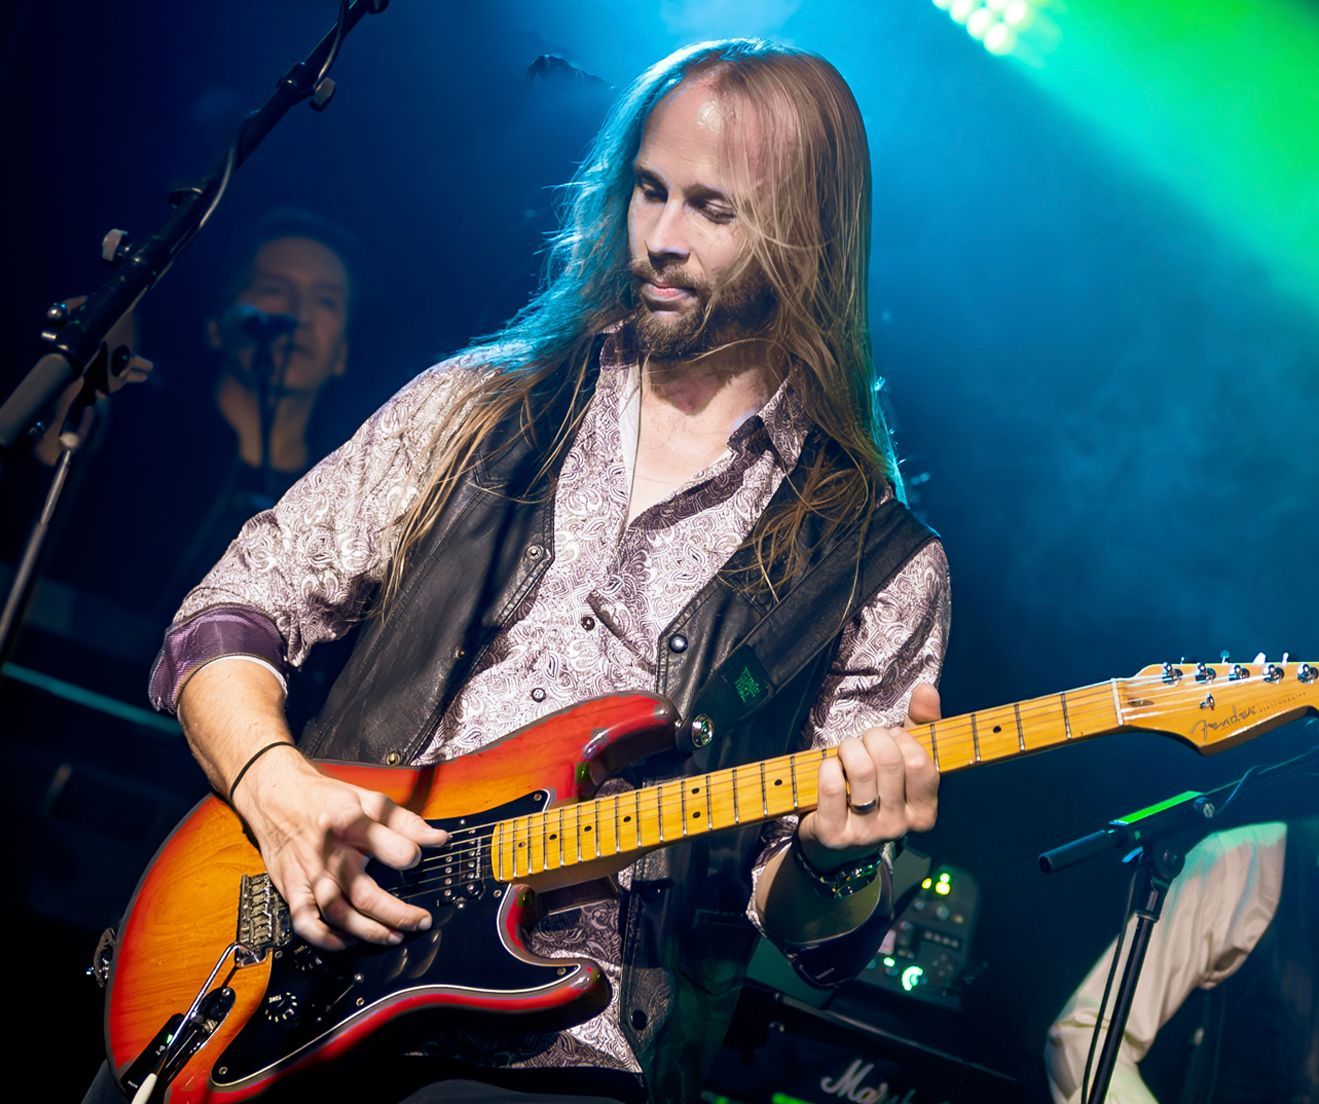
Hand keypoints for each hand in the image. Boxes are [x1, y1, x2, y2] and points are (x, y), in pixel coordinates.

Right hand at [233, 750, 448, 950]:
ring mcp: (309, 875)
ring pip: (338, 913)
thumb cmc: (327, 800)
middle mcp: (328, 853)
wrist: (275, 798)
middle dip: (396, 913)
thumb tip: (439, 839)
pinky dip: (326, 939)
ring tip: (395, 937)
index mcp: (348, 823)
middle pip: (363, 893)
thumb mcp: (369, 799)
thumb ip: (406, 822)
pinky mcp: (292, 889)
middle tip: (421, 921)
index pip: (382, 843)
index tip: (419, 859)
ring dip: (368, 931)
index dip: (406, 854)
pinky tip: (349, 942)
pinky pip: (306, 923)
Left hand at [796, 684, 940, 871]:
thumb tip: (927, 691)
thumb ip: (920, 725)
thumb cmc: (874, 790)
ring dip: (849, 748)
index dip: (903, 740)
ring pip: (861, 770)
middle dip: (873, 738)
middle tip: (866, 741)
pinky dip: (827, 766)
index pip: (921, 763)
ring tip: (847, 752)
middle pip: (890, 761)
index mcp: (923, 812)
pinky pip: (831, 785)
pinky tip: (829, 768)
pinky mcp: (835, 834)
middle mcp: (898, 827)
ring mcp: (866, 833)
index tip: (894, 739)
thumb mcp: (902, 760)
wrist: (836, 841)